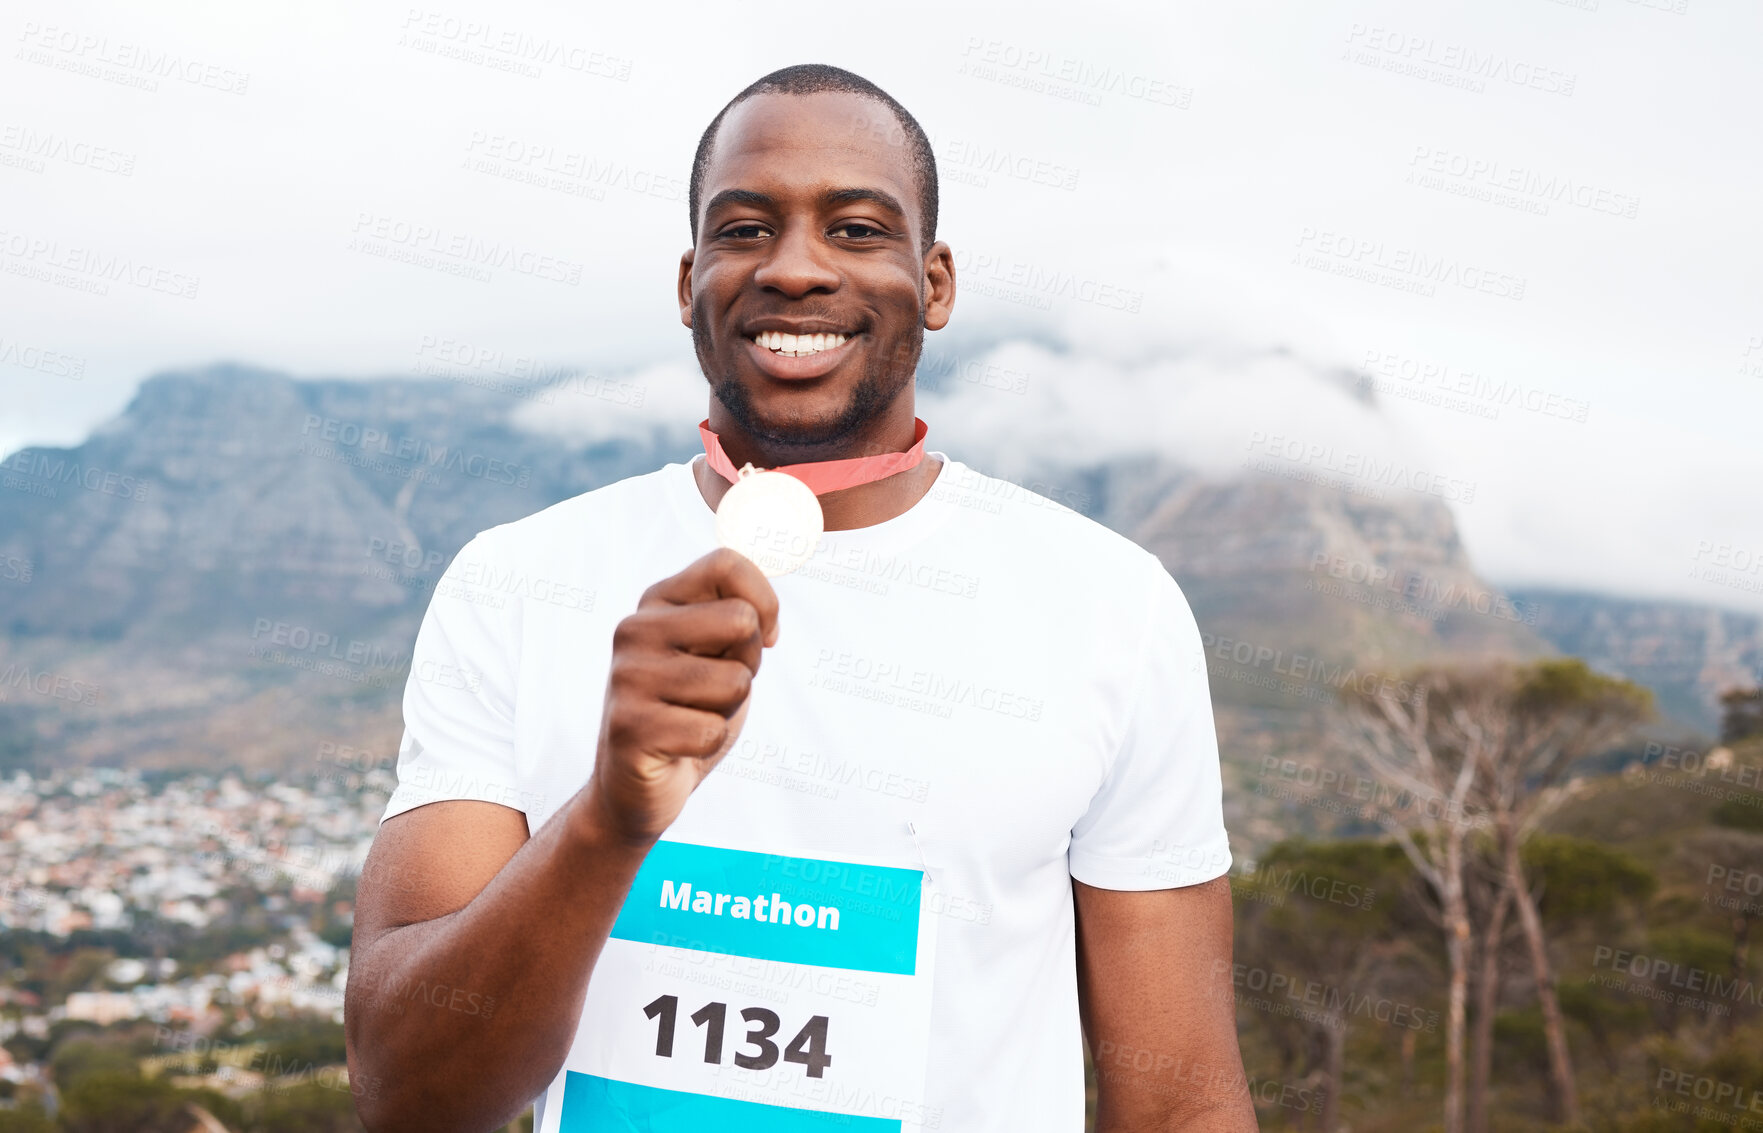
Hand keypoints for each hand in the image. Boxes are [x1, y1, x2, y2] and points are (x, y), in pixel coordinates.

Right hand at [586, 548, 779, 844]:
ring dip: (727, 708)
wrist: (637, 784)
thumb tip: (765, 610)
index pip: (727, 563)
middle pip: (741, 620)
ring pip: (734, 681)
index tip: (763, 637)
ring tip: (691, 716)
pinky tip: (678, 746)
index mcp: (657, 601)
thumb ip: (739, 614)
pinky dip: (708, 743)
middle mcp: (634, 629)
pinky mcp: (629, 727)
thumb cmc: (690, 710)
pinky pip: (711, 729)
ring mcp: (628, 677)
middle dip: (748, 663)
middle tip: (715, 688)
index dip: (765, 601)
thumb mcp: (718, 651)